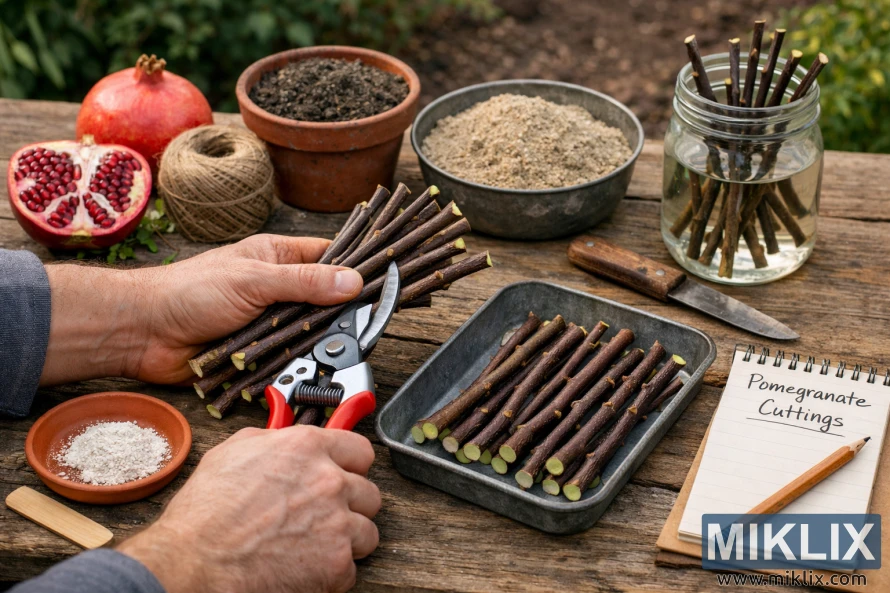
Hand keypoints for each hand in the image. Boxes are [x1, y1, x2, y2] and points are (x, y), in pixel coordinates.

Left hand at [40, 234, 363, 384]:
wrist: (143, 333)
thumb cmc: (190, 292)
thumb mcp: (254, 281)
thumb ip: (305, 282)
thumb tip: (352, 281)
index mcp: (277, 258)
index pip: (329, 258)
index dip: (356, 268)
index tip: (383, 282)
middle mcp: (277, 289)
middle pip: (325, 301)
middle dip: (337, 316)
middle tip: (358, 329)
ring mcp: (268, 322)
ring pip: (309, 335)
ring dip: (312, 344)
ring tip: (328, 352)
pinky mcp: (258, 353)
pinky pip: (288, 360)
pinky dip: (293, 366)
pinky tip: (302, 370)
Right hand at [118, 425, 380, 592]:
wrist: (194, 561)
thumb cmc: (204, 512)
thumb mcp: (233, 452)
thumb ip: (272, 441)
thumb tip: (283, 440)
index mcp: (307, 448)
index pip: (361, 450)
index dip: (351, 465)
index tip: (347, 473)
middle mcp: (330, 481)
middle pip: (369, 493)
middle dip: (350, 505)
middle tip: (326, 516)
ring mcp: (338, 523)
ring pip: (367, 532)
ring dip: (346, 540)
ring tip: (315, 546)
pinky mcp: (337, 564)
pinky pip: (351, 569)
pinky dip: (332, 573)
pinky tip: (305, 568)